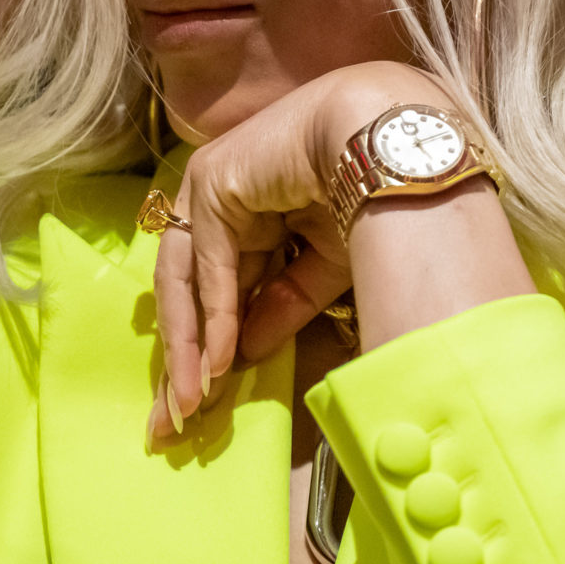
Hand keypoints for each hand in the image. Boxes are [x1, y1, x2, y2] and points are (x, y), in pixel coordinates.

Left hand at [149, 62, 444, 439]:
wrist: (392, 141)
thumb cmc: (372, 194)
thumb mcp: (322, 268)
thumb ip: (279, 307)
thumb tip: (244, 357)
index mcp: (244, 213)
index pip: (212, 291)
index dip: (206, 349)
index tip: (198, 405)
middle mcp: (217, 200)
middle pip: (186, 292)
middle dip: (182, 360)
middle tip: (172, 422)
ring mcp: (208, 188)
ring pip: (185, 283)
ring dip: (189, 349)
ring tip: (189, 405)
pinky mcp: (211, 185)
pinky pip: (209, 268)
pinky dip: (212, 318)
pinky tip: (217, 363)